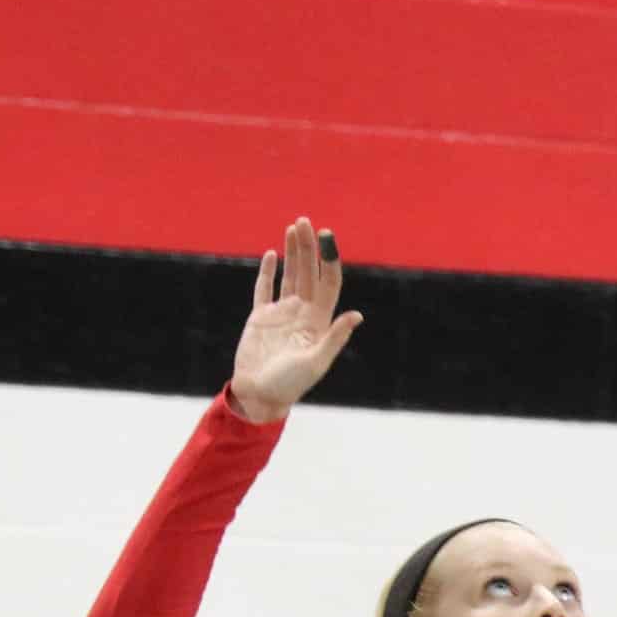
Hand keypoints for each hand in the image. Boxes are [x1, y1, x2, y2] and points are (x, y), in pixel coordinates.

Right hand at [227, 216, 363, 421]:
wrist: (259, 395)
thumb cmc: (290, 384)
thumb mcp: (316, 362)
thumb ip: (335, 337)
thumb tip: (357, 315)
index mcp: (319, 320)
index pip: (328, 282)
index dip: (328, 259)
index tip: (326, 236)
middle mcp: (303, 312)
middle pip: (309, 272)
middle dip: (308, 247)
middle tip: (305, 221)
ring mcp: (282, 313)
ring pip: (290, 275)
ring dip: (292, 252)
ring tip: (294, 227)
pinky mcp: (260, 317)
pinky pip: (264, 289)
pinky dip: (267, 272)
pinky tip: (271, 254)